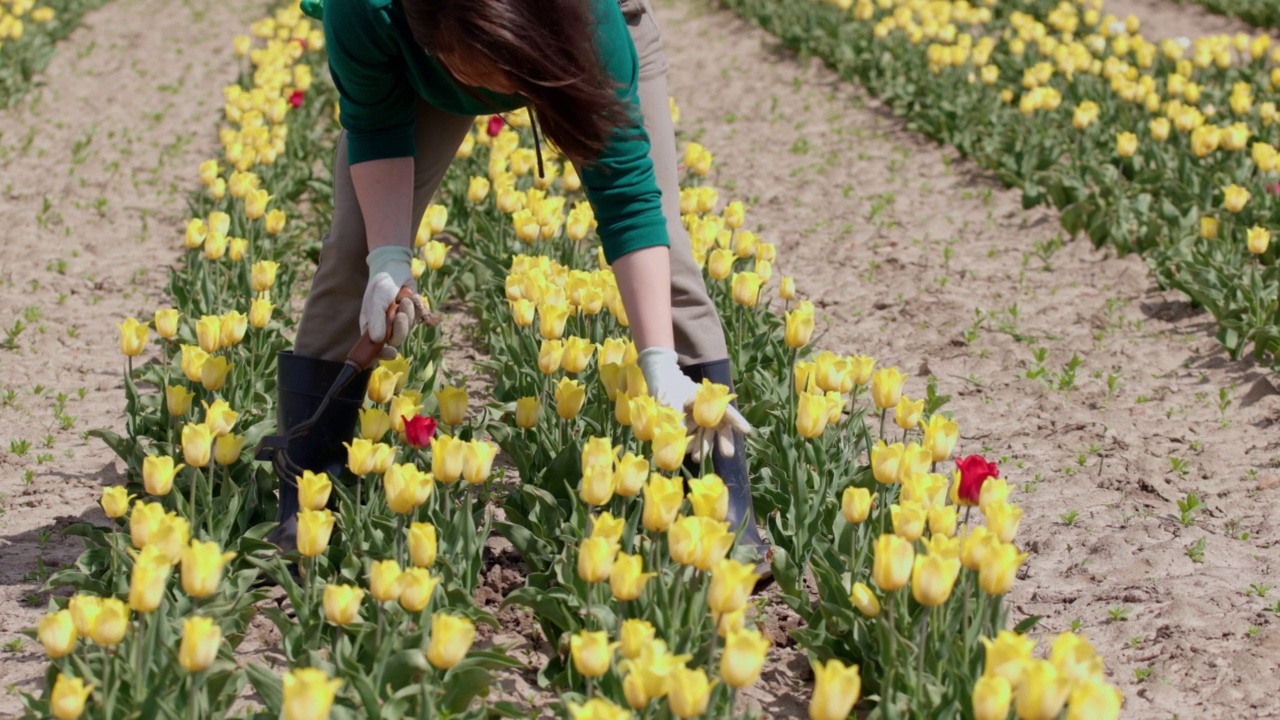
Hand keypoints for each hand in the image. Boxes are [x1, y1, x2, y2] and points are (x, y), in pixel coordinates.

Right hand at [362, 246, 428, 356]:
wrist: (396, 268)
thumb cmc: (381, 285)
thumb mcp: (376, 300)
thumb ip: (376, 320)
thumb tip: (378, 340)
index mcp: (370, 327)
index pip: (374, 347)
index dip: (382, 353)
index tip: (391, 352)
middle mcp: (384, 327)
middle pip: (395, 340)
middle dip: (400, 328)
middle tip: (401, 314)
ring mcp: (398, 322)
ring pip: (408, 330)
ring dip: (408, 314)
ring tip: (403, 300)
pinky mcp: (411, 315)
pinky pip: (417, 319)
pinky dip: (415, 308)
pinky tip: (409, 298)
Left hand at [637, 347, 751, 460]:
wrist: (658, 383)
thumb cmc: (669, 384)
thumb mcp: (672, 394)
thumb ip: (676, 409)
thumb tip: (679, 429)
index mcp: (709, 399)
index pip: (725, 409)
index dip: (736, 420)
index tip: (746, 431)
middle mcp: (708, 411)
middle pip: (721, 427)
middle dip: (725, 441)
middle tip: (727, 454)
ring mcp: (699, 421)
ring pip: (706, 436)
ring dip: (704, 448)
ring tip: (696, 458)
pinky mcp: (689, 429)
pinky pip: (693, 440)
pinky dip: (690, 447)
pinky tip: (685, 453)